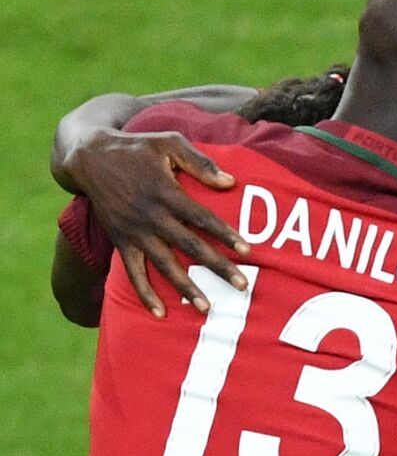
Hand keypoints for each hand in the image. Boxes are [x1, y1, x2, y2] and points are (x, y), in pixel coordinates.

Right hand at [63, 127, 248, 315]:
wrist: (90, 157)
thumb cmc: (138, 147)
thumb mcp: (169, 142)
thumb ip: (200, 163)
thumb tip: (230, 182)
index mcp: (166, 192)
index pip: (202, 218)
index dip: (225, 235)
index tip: (247, 251)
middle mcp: (151, 216)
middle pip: (189, 246)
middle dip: (217, 268)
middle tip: (242, 287)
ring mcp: (134, 231)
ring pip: (164, 265)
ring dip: (186, 288)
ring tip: (207, 308)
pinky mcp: (120, 241)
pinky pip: (132, 272)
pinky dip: (145, 293)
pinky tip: (160, 312)